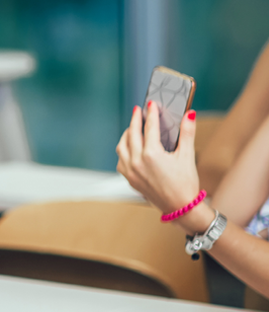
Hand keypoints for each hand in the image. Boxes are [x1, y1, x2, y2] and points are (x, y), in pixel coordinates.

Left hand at [117, 101, 200, 220]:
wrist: (180, 207)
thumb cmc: (185, 183)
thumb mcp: (187, 156)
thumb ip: (187, 133)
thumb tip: (189, 114)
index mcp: (151, 155)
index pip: (149, 128)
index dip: (151, 114)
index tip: (151, 104)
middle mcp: (137, 162)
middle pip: (132, 134)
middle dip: (135, 120)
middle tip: (139, 111)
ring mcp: (130, 171)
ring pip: (122, 147)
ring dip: (126, 135)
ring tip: (133, 127)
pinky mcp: (129, 179)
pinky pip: (121, 160)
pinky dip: (124, 150)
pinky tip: (130, 147)